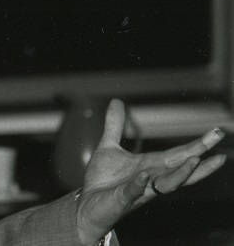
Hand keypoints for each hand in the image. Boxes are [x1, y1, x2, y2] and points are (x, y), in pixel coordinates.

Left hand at [74, 98, 226, 244]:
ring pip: (167, 184)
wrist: (87, 205)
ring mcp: (139, 190)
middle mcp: (152, 179)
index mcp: (152, 166)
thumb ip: (114, 126)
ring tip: (195, 159)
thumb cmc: (104, 180)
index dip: (199, 145)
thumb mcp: (109, 147)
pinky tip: (144, 175)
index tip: (218, 133)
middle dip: (200, 158)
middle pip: (181, 168)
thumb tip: (117, 101)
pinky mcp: (122, 198)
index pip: (179, 154)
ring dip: (181, 173)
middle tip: (220, 147)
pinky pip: (133, 192)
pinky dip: (140, 184)